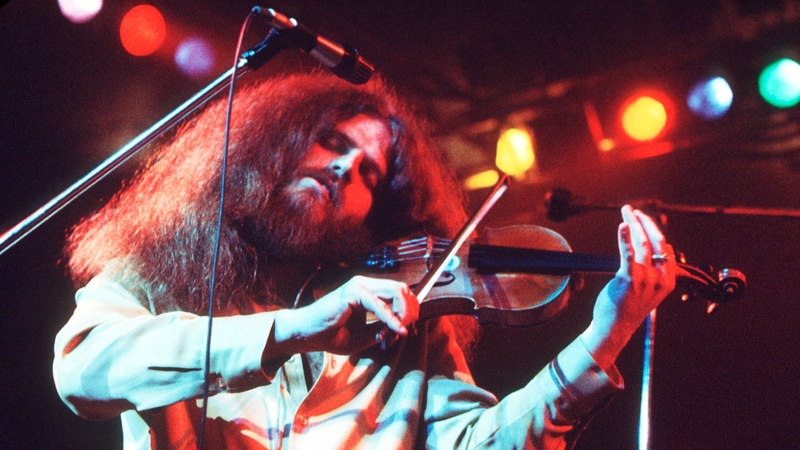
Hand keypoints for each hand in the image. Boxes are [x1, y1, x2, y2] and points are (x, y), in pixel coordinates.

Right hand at [272, 275, 418, 355]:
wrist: (307, 335)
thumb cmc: (332, 335)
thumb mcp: (365, 336)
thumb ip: (383, 330)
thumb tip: (402, 330)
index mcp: (369, 291)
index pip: (400, 293)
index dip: (410, 311)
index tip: (411, 331)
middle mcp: (366, 284)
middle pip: (402, 289)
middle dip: (411, 311)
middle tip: (409, 330)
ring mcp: (359, 285)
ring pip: (396, 291)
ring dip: (403, 313)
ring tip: (401, 331)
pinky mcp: (352, 292)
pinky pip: (379, 304)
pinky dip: (390, 318)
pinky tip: (396, 330)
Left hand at [581, 205, 676, 368]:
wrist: (614, 327)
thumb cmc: (629, 307)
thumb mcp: (649, 290)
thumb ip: (655, 272)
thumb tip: (657, 249)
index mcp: (668, 281)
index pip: (665, 249)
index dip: (654, 231)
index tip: (642, 220)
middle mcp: (659, 279)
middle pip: (657, 242)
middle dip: (645, 222)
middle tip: (632, 210)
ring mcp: (645, 279)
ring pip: (642, 243)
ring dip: (633, 224)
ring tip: (626, 212)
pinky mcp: (628, 279)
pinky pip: (628, 253)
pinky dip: (625, 237)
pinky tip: (622, 226)